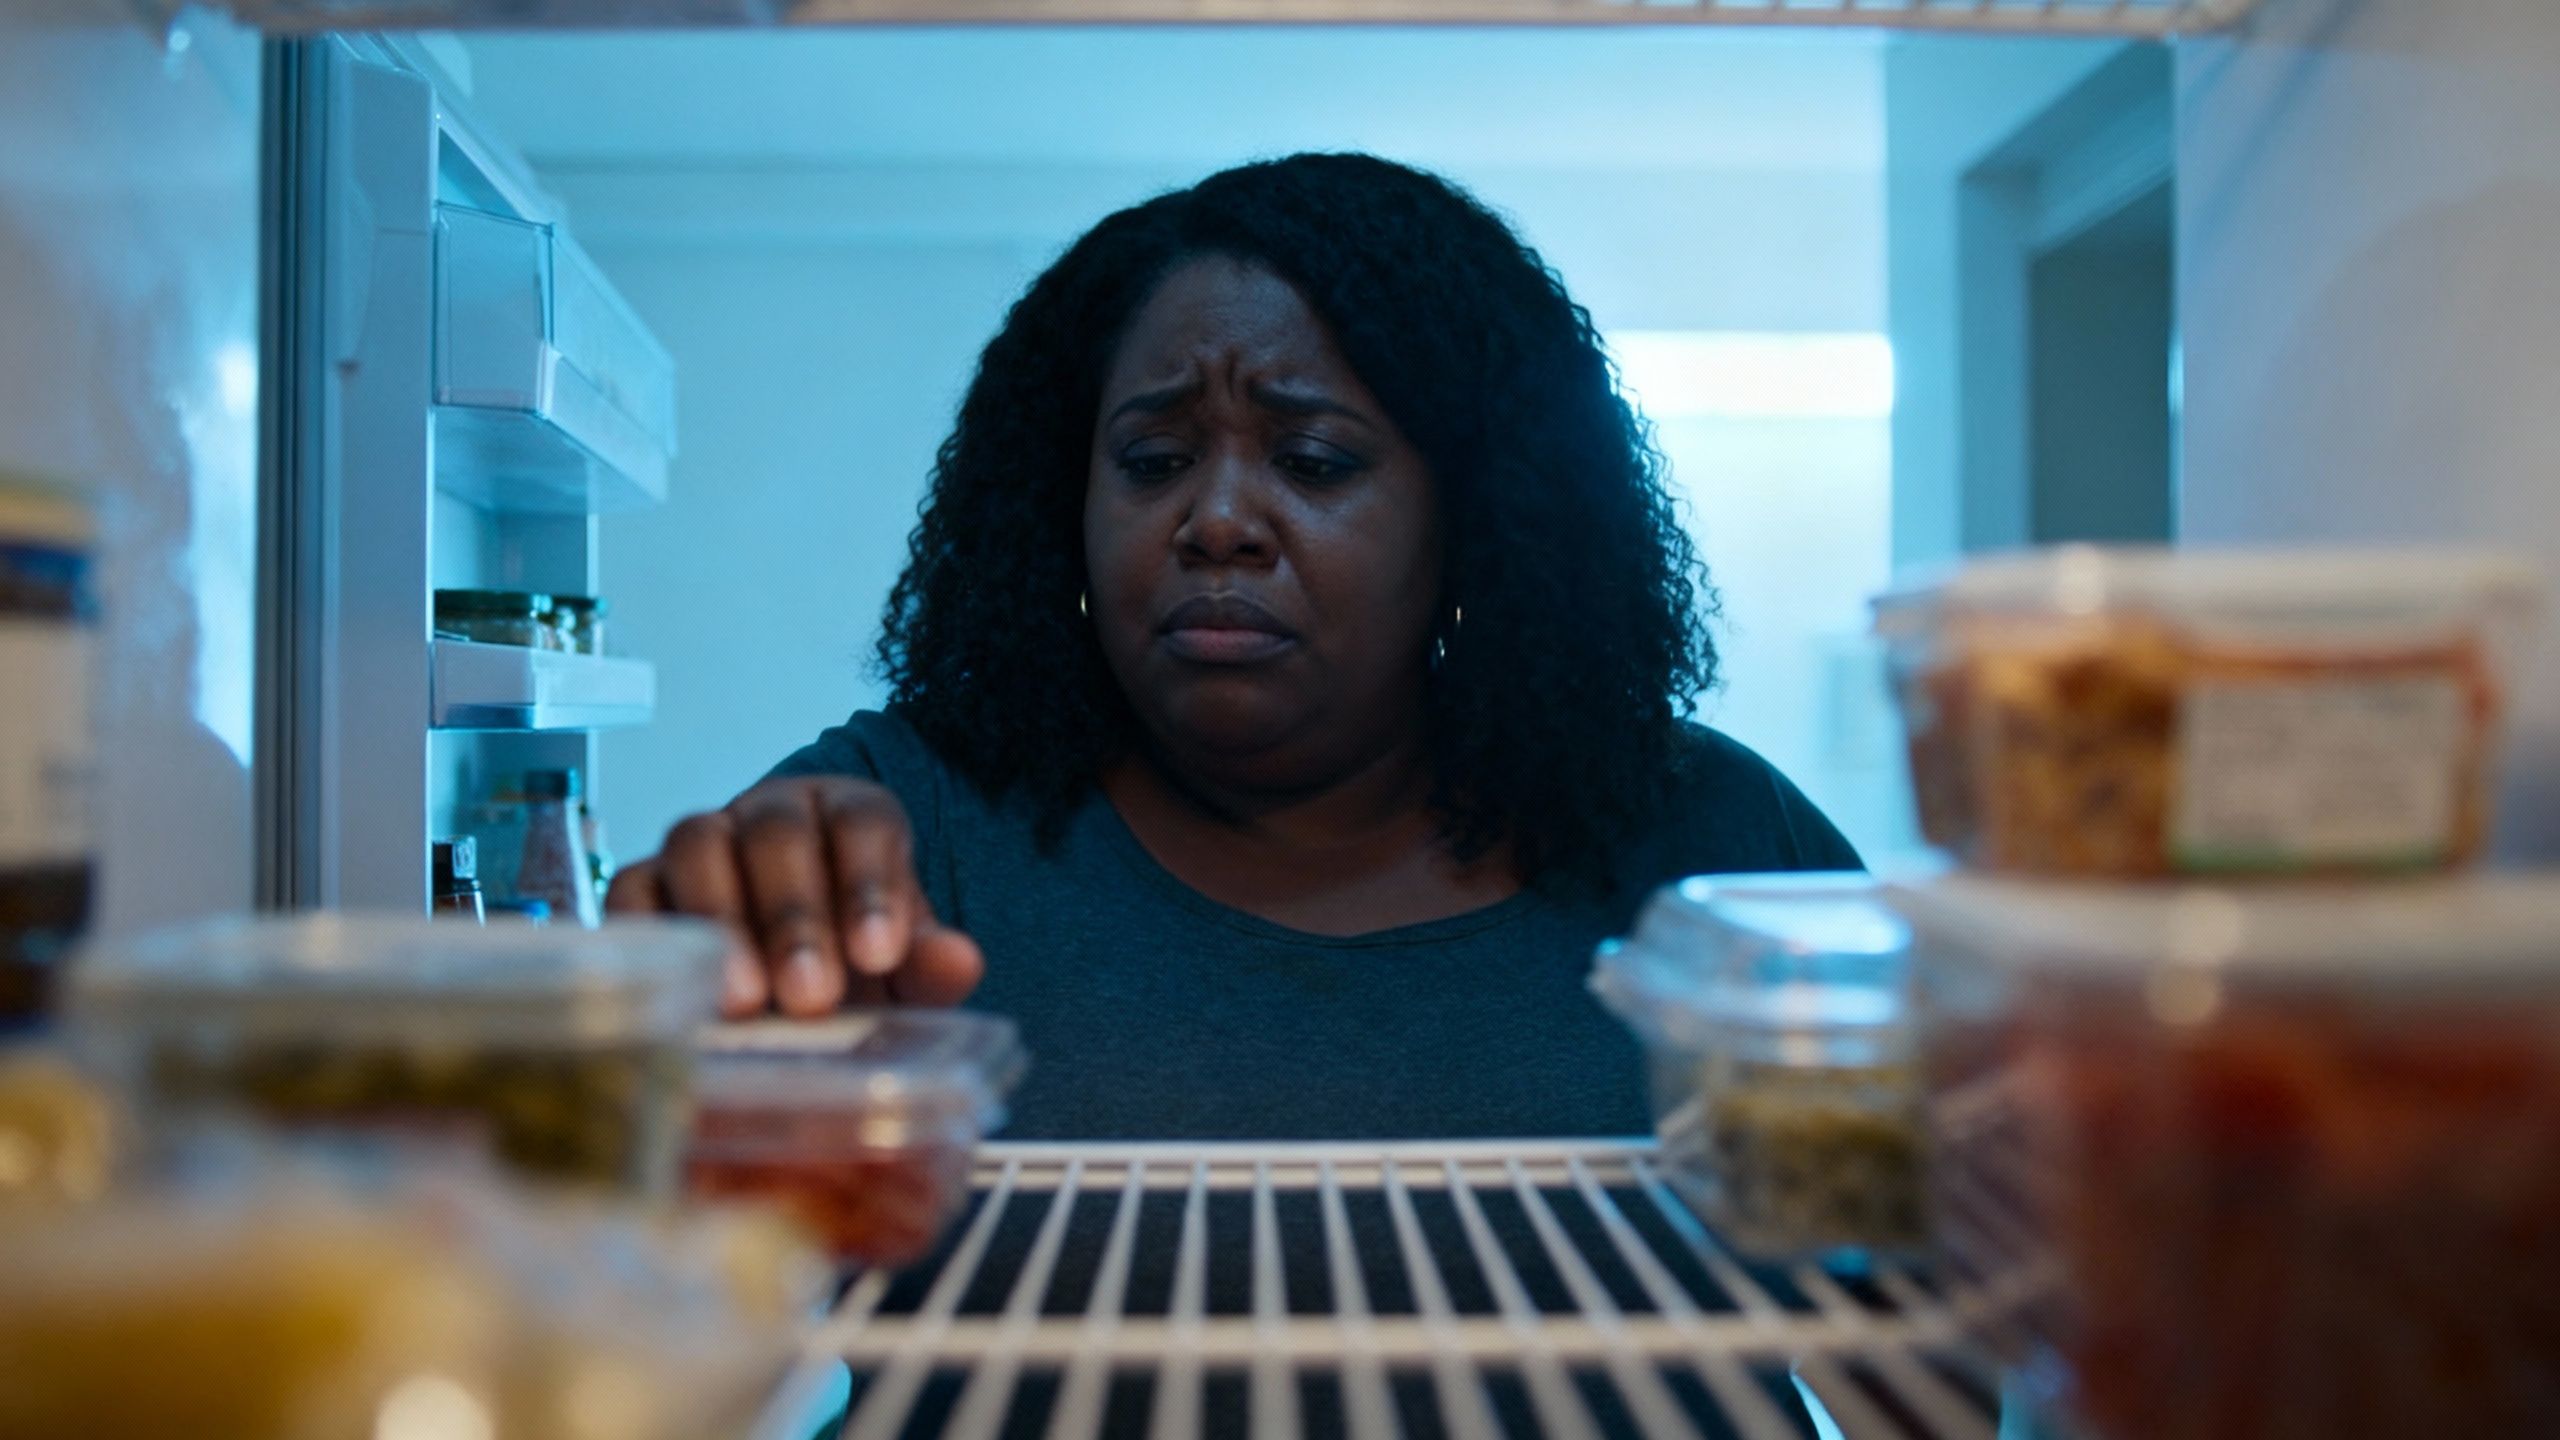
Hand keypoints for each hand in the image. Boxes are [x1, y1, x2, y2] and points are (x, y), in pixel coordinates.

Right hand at [605, 777, 983, 1017]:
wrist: (787, 994)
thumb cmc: (852, 970)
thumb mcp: (900, 975)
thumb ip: (928, 966)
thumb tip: (959, 962)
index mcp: (850, 817)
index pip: (864, 823)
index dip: (870, 883)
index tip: (880, 956)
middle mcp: (773, 813)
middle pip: (778, 833)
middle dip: (795, 916)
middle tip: (812, 997)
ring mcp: (704, 841)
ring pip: (698, 844)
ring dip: (720, 922)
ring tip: (745, 1004)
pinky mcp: (644, 881)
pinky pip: (631, 887)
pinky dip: (646, 931)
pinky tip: (673, 990)